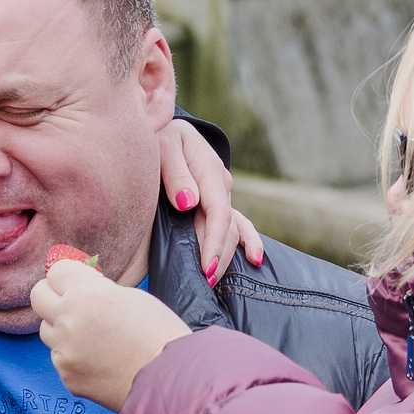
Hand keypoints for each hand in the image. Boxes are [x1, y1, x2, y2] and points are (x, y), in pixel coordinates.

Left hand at [29, 256, 189, 410]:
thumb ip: (98, 290)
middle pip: (37, 296)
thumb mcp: (131, 296)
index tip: (77, 282)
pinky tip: (99, 361)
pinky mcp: (66, 376)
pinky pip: (60, 358)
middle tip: (72, 303)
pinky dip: (74, 357)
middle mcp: (68, 320)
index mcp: (86, 293)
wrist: (171, 382)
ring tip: (94, 337)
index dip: (68, 276)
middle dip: (53, 296)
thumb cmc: (160, 335)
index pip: (56, 271)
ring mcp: (64, 351)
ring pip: (46, 330)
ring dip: (62, 329)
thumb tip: (78, 288)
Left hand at [158, 121, 264, 285]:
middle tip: (203, 282)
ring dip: (226, 256)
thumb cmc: (158, 137)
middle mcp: (220, 183)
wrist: (163, 131)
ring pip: (233, 229)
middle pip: (227, 227)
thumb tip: (188, 202)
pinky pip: (239, 224)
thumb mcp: (162, 145)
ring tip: (213, 281)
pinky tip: (255, 259)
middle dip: (218, 256)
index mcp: (208, 170)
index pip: (218, 213)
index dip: (214, 242)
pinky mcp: (218, 201)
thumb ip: (175, 172)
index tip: (206, 266)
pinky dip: (249, 242)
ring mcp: (222, 193)